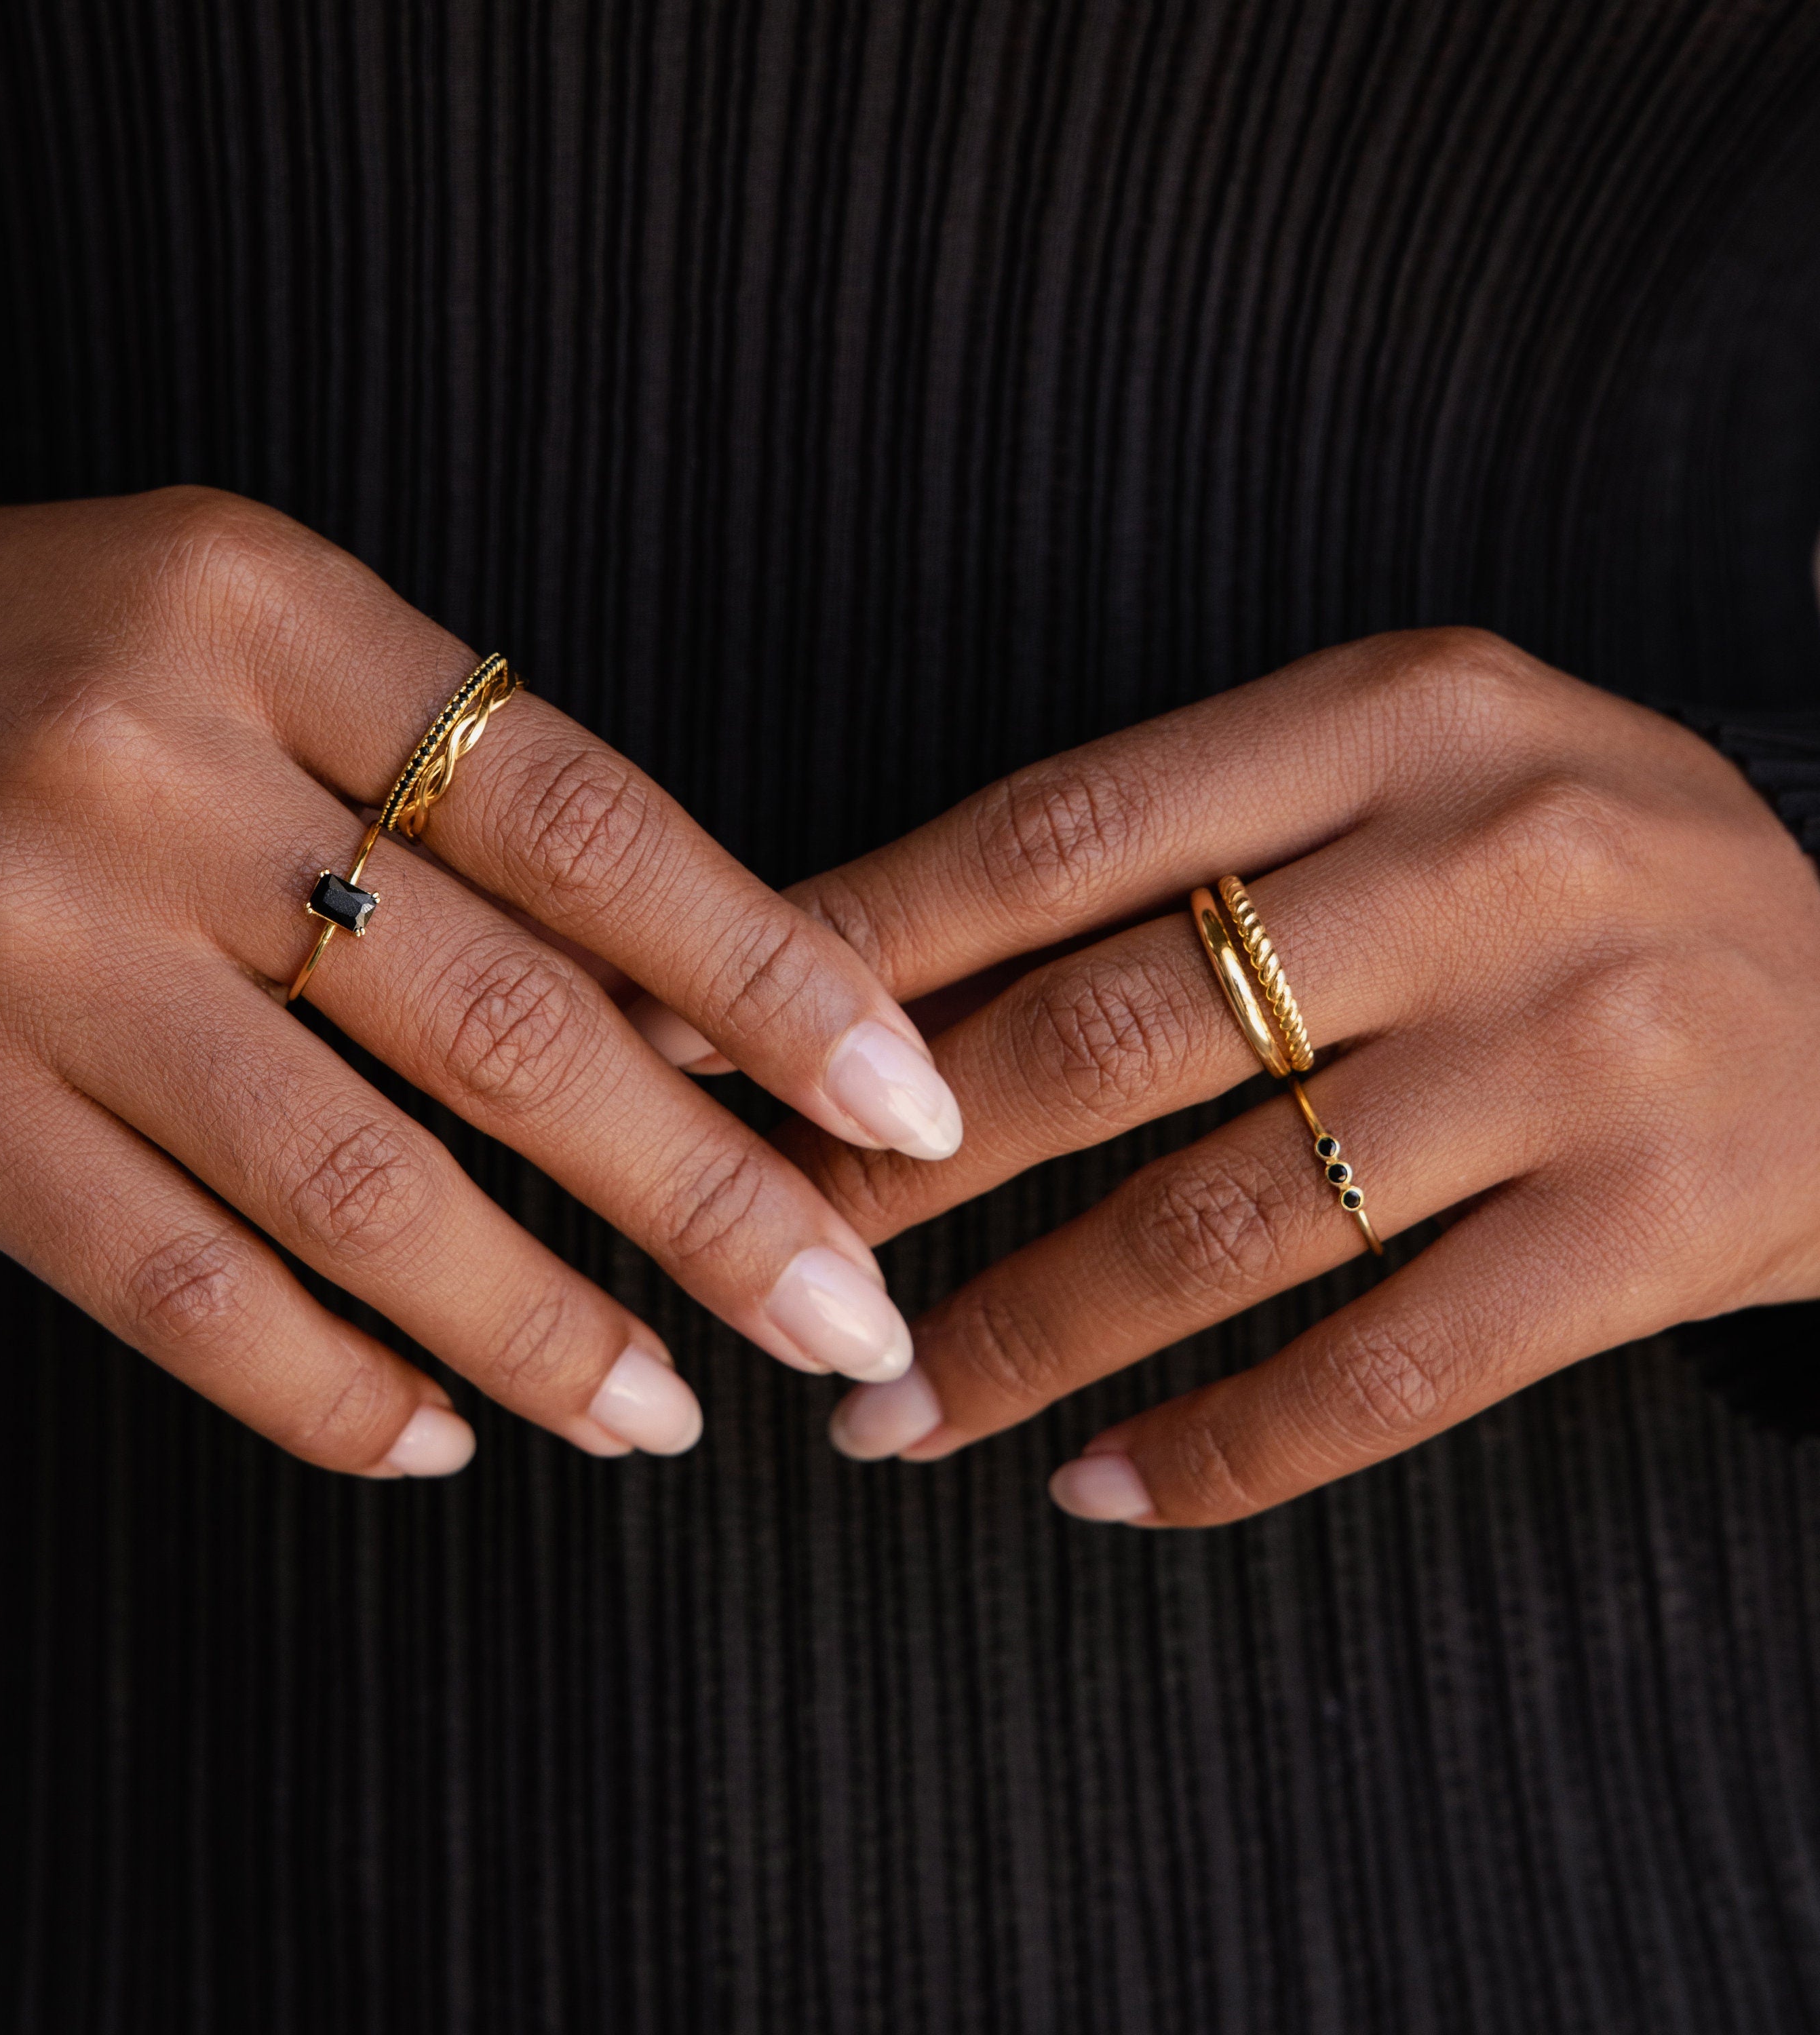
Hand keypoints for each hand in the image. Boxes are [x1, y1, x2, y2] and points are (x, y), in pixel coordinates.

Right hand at [0, 485, 959, 1475]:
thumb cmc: (28, 668)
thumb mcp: (240, 648)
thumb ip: (441, 800)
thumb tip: (678, 1014)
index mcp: (268, 618)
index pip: (592, 822)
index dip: (771, 978)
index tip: (904, 1101)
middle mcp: (155, 774)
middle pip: (506, 1025)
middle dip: (707, 1199)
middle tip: (843, 1313)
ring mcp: (30, 948)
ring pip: (354, 1189)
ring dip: (540, 1328)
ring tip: (666, 1410)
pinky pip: (173, 1290)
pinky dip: (327, 1386)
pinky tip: (439, 1439)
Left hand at [758, 629, 1819, 1522]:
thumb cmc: (1575, 880)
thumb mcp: (1406, 786)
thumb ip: (1187, 855)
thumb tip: (896, 984)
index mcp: (1395, 712)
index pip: (1055, 836)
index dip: (854, 952)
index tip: (699, 1043)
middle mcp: (1490, 857)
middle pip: (1111, 1031)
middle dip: (899, 1166)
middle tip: (766, 1249)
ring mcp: (1590, 1043)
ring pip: (1227, 1221)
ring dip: (1023, 1335)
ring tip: (883, 1413)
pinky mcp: (1668, 1221)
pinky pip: (1390, 1369)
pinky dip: (1220, 1445)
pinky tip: (1093, 1485)